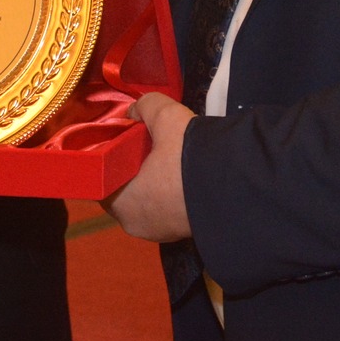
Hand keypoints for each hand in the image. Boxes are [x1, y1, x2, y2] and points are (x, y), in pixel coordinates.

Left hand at [106, 91, 194, 241]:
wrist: (239, 185)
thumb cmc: (188, 156)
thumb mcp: (165, 116)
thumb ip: (144, 107)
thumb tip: (135, 110)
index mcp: (121, 204)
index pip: (100, 179)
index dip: (108, 158)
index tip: (120, 141)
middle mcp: (136, 225)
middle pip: (124, 189)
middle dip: (132, 168)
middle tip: (145, 144)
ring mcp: (162, 233)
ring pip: (148, 200)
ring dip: (154, 181)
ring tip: (167, 156)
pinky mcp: (185, 234)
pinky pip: (169, 208)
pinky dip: (172, 192)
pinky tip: (183, 172)